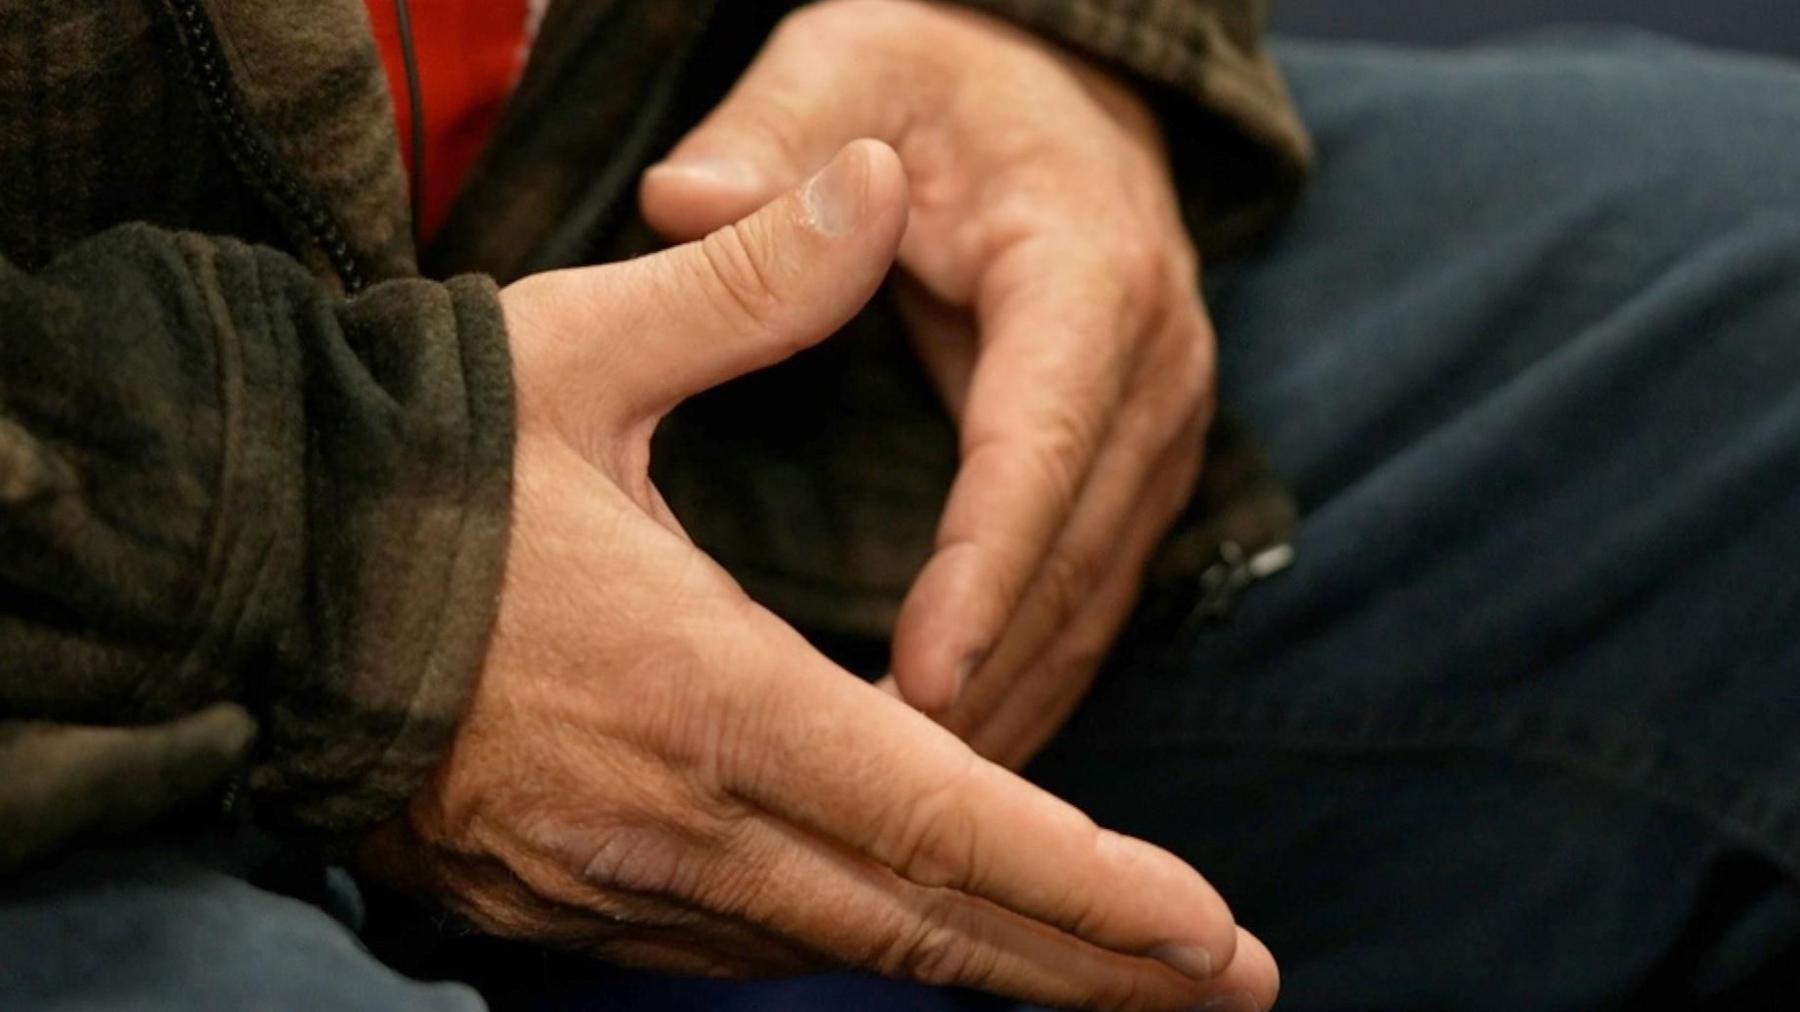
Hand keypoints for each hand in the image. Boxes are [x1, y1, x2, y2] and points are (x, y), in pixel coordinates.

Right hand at [363, 142, 1275, 1009]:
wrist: (229, 573)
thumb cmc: (404, 466)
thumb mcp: (580, 350)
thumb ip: (752, 284)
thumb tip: (876, 178)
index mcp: (698, 691)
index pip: (935, 814)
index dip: (1082, 884)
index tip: (1205, 933)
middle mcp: (666, 825)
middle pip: (914, 926)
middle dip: (1082, 968)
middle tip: (1220, 994)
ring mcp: (603, 887)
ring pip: (831, 955)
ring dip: (981, 970)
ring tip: (1109, 982)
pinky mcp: (553, 905)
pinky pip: (736, 949)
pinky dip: (852, 943)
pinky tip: (920, 936)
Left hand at [641, 0, 1214, 767]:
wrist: (1055, 105)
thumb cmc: (934, 86)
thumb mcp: (849, 61)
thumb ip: (775, 127)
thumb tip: (690, 197)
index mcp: (1087, 275)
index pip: (1044, 441)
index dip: (986, 568)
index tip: (919, 683)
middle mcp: (1148, 372)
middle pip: (1077, 557)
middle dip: (994, 683)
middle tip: (879, 807)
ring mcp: (1152, 435)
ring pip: (1092, 605)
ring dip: (1012, 716)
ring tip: (915, 835)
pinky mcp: (1127, 479)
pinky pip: (1083, 605)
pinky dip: (1023, 688)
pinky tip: (949, 768)